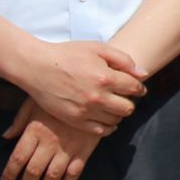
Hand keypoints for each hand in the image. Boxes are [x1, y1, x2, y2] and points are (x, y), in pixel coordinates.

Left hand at [1, 101, 100, 179]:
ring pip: (53, 175)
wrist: (92, 92)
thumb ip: (19, 120)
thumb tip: (6, 136)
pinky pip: (75, 171)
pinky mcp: (85, 149)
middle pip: (33, 171)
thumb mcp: (34, 102)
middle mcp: (49, 142)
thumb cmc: (59, 95)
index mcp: (35, 131)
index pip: (17, 159)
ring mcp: (68, 147)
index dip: (10, 174)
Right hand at [13, 40, 145, 132]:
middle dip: (130, 101)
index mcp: (105, 78)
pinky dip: (107, 127)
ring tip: (113, 105)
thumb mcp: (98, 49)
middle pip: (128, 108)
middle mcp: (97, 97)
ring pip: (116, 120)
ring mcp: (85, 111)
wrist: (36, 67)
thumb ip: (124, 60)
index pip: (135, 88)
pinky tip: (106, 119)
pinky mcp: (73, 120)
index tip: (136, 87)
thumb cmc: (68, 54)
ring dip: (118, 113)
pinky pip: (99, 131)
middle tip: (124, 97)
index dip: (139, 88)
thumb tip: (143, 74)